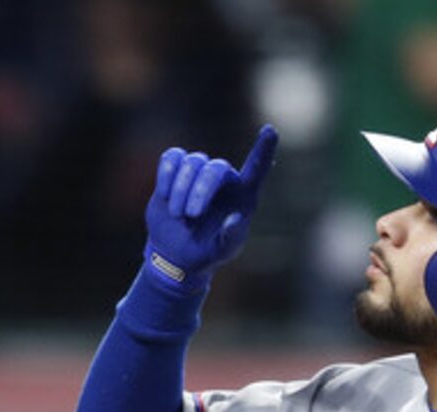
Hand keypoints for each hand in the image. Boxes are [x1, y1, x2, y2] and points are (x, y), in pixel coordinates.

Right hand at [143, 125, 277, 286]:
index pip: (257, 169)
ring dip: (181, 190)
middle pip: (215, 168)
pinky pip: (172, 158)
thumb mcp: (223, 250)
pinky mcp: (176, 171)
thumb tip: (234, 219)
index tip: (270, 131)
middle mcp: (224, 178)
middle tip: (190, 215)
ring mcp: (199, 172)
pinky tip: (165, 195)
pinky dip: (167, 175)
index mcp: (243, 195)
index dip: (264, 150)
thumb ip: (231, 236)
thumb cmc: (208, 251)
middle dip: (200, 190)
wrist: (177, 254)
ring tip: (177, 215)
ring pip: (192, 163)